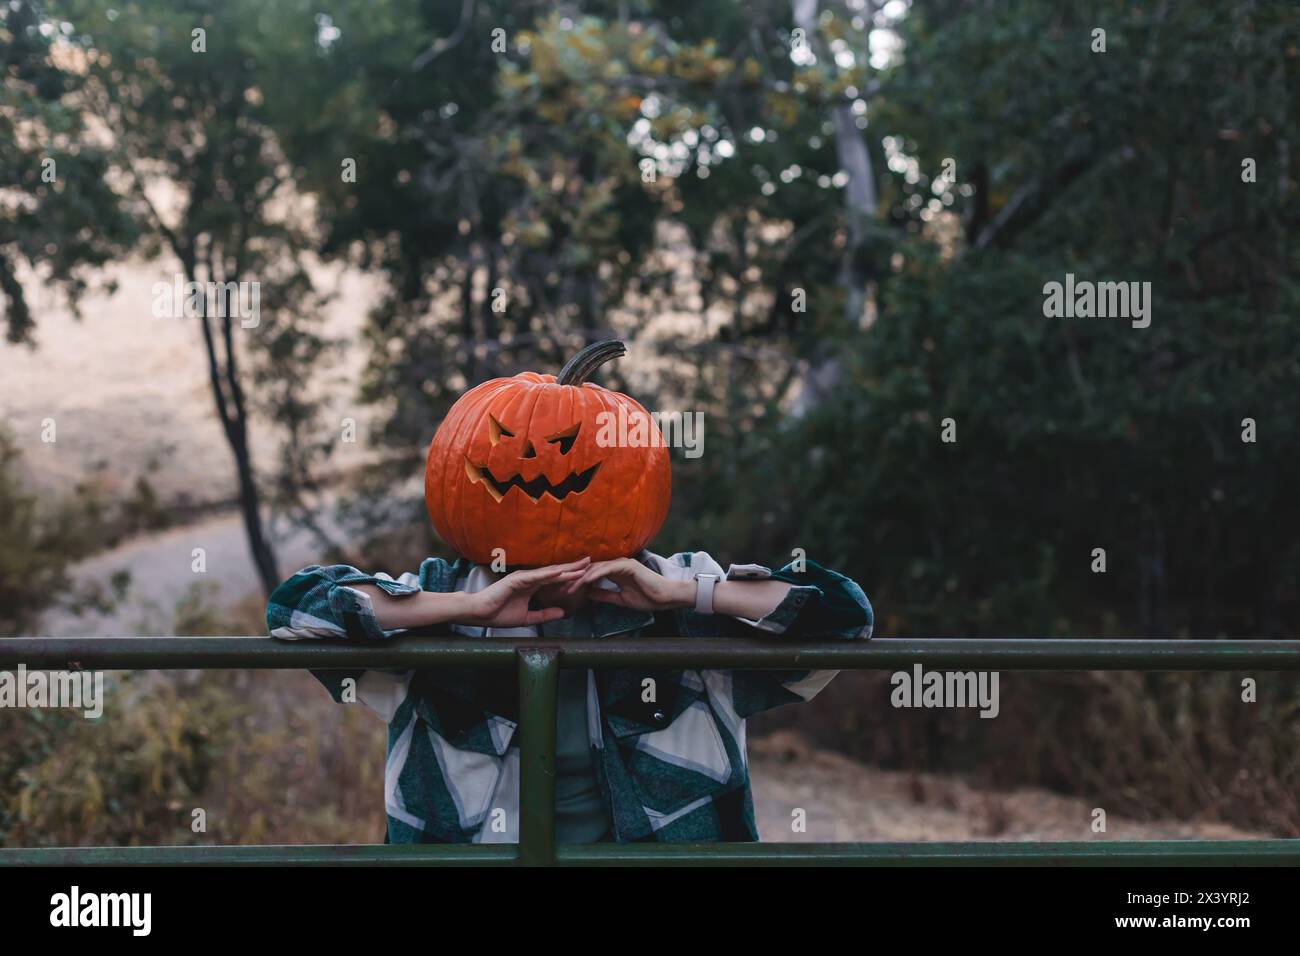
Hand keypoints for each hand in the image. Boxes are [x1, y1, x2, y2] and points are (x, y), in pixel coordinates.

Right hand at [460, 558, 590, 627]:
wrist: (479, 614)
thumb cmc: (499, 614)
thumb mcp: (528, 617)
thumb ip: (544, 615)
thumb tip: (562, 613)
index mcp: (532, 586)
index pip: (556, 579)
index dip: (571, 575)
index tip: (587, 572)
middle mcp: (530, 579)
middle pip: (556, 572)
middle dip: (573, 567)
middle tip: (591, 561)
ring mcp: (523, 578)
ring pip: (549, 573)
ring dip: (565, 569)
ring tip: (582, 566)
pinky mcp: (516, 580)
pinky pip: (535, 577)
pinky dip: (548, 574)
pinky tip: (560, 572)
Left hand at [568, 558, 693, 611]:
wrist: (665, 598)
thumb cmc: (647, 598)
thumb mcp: (620, 599)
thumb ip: (605, 595)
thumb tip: (589, 594)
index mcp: (615, 572)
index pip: (592, 575)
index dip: (578, 582)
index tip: (565, 591)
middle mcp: (616, 565)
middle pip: (591, 570)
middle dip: (575, 579)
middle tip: (560, 588)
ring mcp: (622, 564)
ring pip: (597, 568)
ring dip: (582, 577)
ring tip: (569, 586)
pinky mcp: (628, 566)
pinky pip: (608, 569)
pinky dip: (596, 575)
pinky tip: (586, 581)